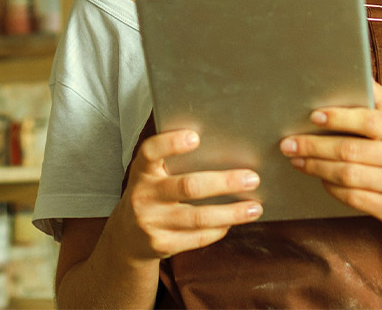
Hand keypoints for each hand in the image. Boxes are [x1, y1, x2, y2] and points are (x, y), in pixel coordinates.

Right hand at [118, 129, 262, 261]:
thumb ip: (173, 162)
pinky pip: (197, 237)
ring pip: (198, 217)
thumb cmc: (151, 193)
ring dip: (231, 212)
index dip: (171, 143)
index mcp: (141, 170)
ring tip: (255, 207)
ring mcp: (151, 222)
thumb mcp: (152, 174)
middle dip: (224, 183)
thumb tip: (223, 150)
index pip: (151, 152)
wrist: (127, 236)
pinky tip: (232, 222)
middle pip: (188, 187)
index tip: (196, 137)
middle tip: (252, 178)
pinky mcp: (161, 245)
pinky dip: (218, 230)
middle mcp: (143, 195)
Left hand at [279, 82, 381, 229]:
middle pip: (350, 151)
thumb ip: (376, 98)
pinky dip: (330, 187)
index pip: (368, 121)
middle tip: (288, 144)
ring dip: (316, 167)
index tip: (312, 116)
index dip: (339, 118)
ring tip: (296, 160)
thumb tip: (354, 72)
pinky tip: (319, 178)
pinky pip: (352, 198)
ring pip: (347, 176)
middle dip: (314, 146)